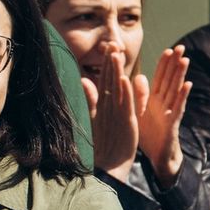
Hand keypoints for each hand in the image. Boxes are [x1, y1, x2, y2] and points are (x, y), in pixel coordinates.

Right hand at [85, 46, 140, 177]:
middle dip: (111, 62)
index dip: (107, 64)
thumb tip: (83, 80)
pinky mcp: (126, 123)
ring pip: (117, 89)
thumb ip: (91, 98)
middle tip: (111, 43)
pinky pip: (126, 105)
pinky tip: (125, 79)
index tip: (108, 48)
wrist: (108, 166)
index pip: (105, 80)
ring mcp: (117, 114)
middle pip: (110, 80)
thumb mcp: (95, 117)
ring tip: (116, 54)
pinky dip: (125, 92)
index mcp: (103, 106)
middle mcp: (109, 107)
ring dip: (117, 71)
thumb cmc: (103, 143)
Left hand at [135, 45, 190, 178]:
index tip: (168, 50)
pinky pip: (178, 107)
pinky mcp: (172, 122)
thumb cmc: (148, 133)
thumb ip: (139, 95)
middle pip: (170, 80)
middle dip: (175, 64)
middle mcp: (164, 103)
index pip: (160, 78)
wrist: (155, 155)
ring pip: (175, 90)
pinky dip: (182, 96)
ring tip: (185, 60)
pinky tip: (187, 85)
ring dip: (180, 75)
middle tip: (181, 47)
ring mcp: (170, 111)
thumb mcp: (140, 112)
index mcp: (154, 99)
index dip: (164, 65)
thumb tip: (138, 76)